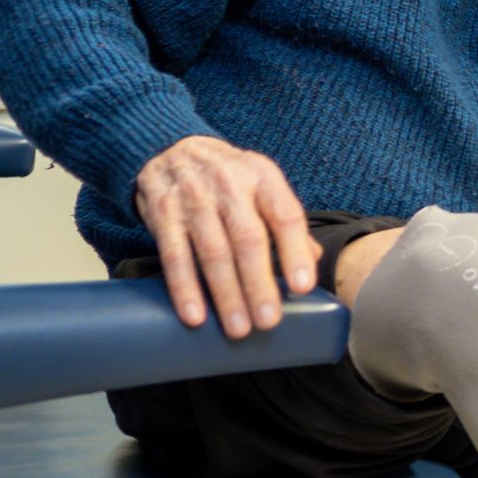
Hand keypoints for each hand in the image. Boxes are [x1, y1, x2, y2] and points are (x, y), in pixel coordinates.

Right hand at [134, 135, 320, 337]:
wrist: (171, 149)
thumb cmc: (227, 178)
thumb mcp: (261, 186)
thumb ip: (285, 221)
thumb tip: (313, 260)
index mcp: (262, 177)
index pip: (285, 214)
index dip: (295, 251)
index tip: (302, 287)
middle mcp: (230, 185)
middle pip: (248, 239)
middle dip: (259, 283)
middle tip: (269, 321)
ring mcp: (194, 198)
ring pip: (213, 252)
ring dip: (226, 294)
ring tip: (238, 328)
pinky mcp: (163, 213)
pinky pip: (174, 255)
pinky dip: (185, 287)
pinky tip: (195, 315)